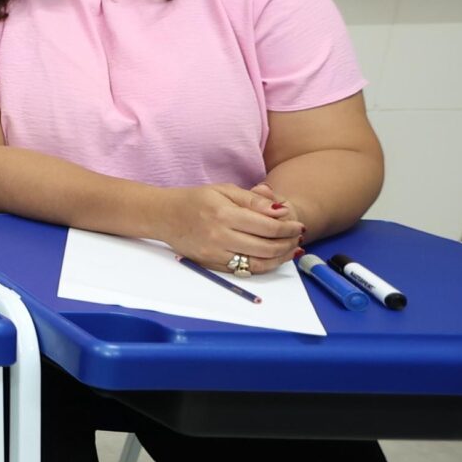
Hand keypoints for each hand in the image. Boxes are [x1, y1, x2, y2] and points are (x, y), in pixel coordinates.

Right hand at [153, 183, 303, 274]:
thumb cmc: (195, 200)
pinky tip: (270, 258)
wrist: (163, 216)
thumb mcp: (224, 190)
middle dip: (288, 244)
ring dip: (279, 259)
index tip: (298, 225)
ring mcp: (214, 254)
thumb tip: (280, 211)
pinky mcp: (210, 264)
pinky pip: (243, 271)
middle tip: (297, 238)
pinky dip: (261, 266)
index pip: (268, 227)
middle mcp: (219, 237)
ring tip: (289, 250)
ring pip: (257, 264)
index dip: (288, 228)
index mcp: (224, 214)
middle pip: (266, 247)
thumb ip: (253, 200)